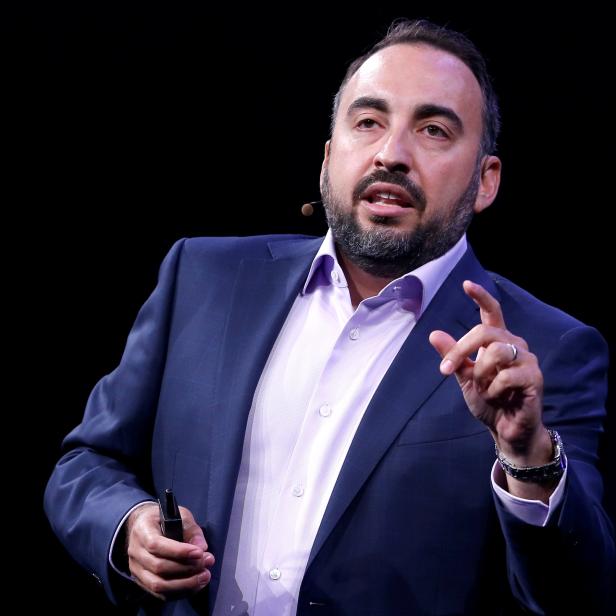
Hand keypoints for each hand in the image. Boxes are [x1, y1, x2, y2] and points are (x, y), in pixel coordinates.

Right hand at [126, 503, 214, 599]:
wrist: (144, 526)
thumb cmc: (164, 519)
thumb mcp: (180, 515)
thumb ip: (192, 530)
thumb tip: (202, 548)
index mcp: (142, 530)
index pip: (156, 545)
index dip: (179, 551)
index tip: (200, 553)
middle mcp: (135, 552)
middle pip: (158, 567)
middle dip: (187, 568)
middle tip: (208, 562)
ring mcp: (136, 569)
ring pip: (158, 584)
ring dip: (185, 584)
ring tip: (204, 576)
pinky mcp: (142, 582)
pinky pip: (160, 594)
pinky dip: (180, 592)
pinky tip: (196, 585)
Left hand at [429, 280, 551, 467]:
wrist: (506, 430)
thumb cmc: (489, 401)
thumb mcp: (464, 377)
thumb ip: (453, 356)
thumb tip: (433, 334)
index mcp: (498, 342)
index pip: (492, 312)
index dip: (481, 297)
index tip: (466, 284)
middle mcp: (515, 345)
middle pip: (485, 331)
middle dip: (461, 349)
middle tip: (447, 370)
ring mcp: (527, 360)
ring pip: (496, 352)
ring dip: (480, 375)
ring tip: (483, 390)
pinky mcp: (534, 378)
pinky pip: (506, 375)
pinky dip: (493, 390)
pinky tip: (497, 398)